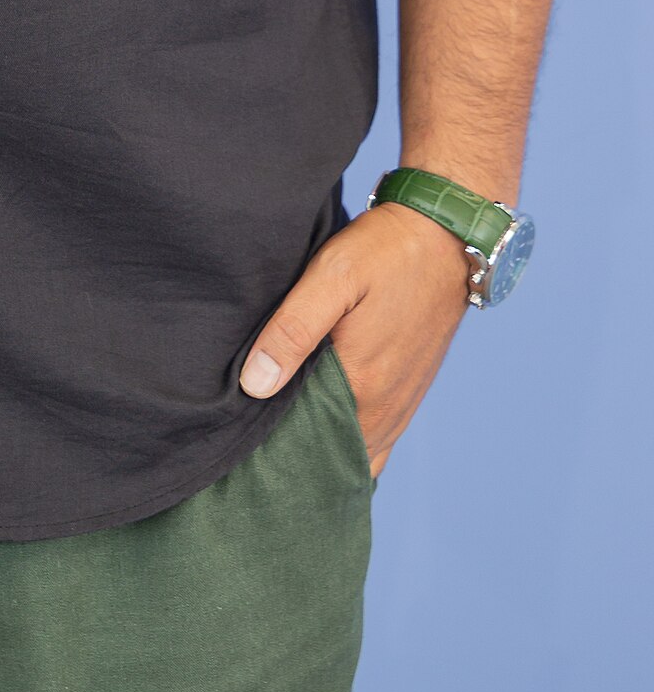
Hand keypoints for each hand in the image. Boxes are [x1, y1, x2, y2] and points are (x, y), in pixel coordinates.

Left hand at [239, 201, 468, 473]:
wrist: (444, 233)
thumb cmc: (384, 252)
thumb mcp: (331, 278)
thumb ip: (293, 331)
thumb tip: (255, 385)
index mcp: (366, 388)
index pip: (313, 446)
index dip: (280, 452)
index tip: (246, 449)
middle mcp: (388, 407)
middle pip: (336, 454)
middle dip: (301, 458)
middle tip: (258, 452)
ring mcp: (403, 400)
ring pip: (359, 450)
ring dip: (326, 451)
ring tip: (285, 448)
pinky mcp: (410, 388)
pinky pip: (379, 436)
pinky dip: (352, 442)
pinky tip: (325, 431)